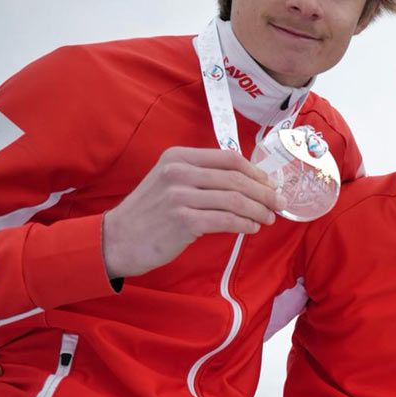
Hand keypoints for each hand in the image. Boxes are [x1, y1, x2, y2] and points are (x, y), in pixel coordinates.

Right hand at [102, 147, 286, 278]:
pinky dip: (244, 224)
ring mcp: (179, 196)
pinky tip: (252, 228)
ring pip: (235, 200)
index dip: (255, 172)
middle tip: (279, 203)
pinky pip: (226, 220)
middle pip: (236, 178)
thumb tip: (247, 182)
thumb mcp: (169, 182)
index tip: (270, 184)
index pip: (229, 158)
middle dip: (264, 192)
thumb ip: (201, 177)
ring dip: (258, 210)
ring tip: (269, 218)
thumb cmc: (149, 213)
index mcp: (178, 157)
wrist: (116, 239)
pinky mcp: (182, 220)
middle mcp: (179, 172)